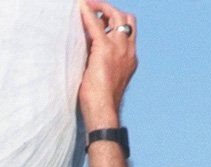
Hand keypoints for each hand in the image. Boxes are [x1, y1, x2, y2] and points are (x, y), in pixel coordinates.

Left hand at [78, 0, 137, 130]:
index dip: (114, 22)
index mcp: (130, 59)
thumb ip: (99, 60)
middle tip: (95, 7)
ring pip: (117, 16)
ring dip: (102, 7)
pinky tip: (80, 7)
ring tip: (87, 6)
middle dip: (111, 9)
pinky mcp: (105, 50)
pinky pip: (96, 24)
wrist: (103, 112)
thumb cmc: (99, 102)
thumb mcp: (103, 77)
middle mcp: (128, 51)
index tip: (101, 19)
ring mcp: (119, 49)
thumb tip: (86, 48)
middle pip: (126, 19)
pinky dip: (88, 13)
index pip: (127, 32)